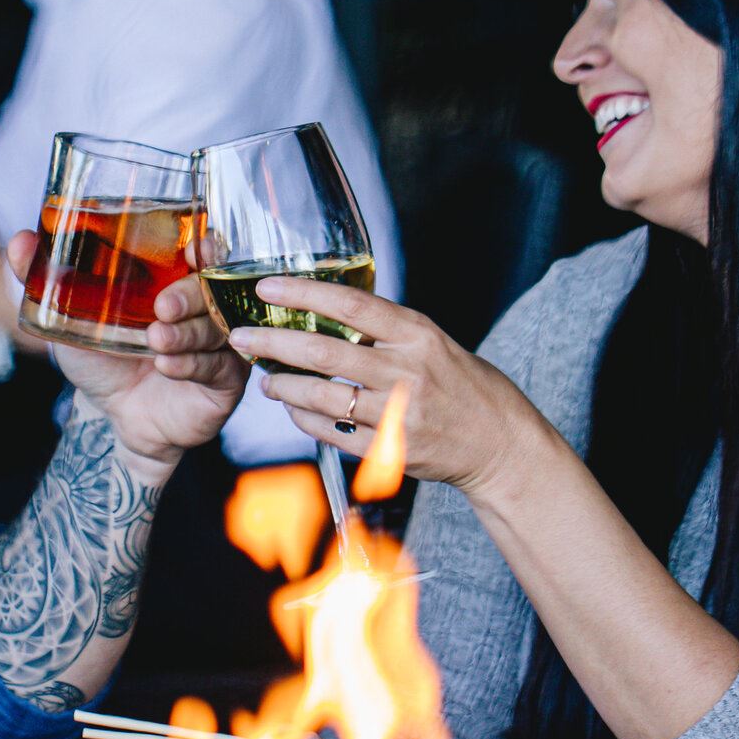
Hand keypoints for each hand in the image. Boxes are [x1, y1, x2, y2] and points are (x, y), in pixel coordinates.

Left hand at [9, 231, 247, 471]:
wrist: (114, 419)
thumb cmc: (102, 360)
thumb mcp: (70, 319)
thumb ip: (45, 280)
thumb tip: (18, 241)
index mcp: (176, 283)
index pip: (205, 255)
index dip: (207, 248)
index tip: (195, 249)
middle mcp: (203, 309)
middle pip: (213, 289)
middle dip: (189, 293)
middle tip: (161, 306)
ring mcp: (219, 344)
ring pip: (215, 328)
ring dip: (186, 333)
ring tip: (155, 341)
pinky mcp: (225, 381)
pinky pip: (217, 366)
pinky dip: (191, 364)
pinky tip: (167, 365)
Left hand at [221, 278, 538, 498]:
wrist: (498, 442)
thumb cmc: (462, 385)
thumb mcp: (431, 343)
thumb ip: (385, 331)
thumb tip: (324, 311)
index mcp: (418, 336)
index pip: (351, 306)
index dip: (303, 294)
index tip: (267, 287)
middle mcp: (407, 372)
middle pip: (325, 353)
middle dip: (273, 343)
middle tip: (241, 337)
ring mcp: (397, 414)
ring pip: (323, 397)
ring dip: (284, 387)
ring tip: (266, 380)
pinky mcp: (389, 450)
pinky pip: (333, 433)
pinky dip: (307, 420)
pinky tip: (294, 410)